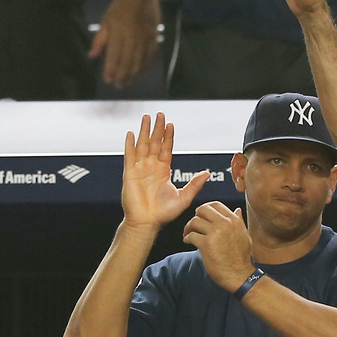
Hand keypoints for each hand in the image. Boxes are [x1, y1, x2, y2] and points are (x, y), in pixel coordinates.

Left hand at [90, 0, 159, 88]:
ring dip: (133, 75)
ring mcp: (145, 40)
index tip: (107, 80)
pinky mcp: (154, 39)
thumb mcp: (105, 22)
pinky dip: (144, 67)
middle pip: (127, 62)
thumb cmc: (118, 9)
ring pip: (139, 62)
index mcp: (118, 34)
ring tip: (127, 83)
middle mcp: (133, 39)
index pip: (114, 57)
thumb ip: (99, 41)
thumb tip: (92, 57)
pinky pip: (150, 57)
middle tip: (118, 85)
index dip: (111, 70)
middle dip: (122, 76)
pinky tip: (140, 73)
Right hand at [122, 113, 208, 231]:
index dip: (168, 136)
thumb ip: (195, 184)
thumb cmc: (164, 212)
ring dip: (144, 131)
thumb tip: (207, 173)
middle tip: (159, 114)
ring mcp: (140, 169)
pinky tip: (131, 133)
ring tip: (146, 117)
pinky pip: (129, 156)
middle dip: (157, 128)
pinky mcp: (129, 173)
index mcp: (163, 170)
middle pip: (154, 142)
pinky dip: (130, 144)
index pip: (166, 148)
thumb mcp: (184, 197)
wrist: (147, 222)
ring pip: (142, 145)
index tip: (170, 124)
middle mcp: (152, 167)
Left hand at [182, 202, 253, 291]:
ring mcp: (215, 233)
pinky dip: (186, 238)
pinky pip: (191, 235)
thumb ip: (239, 221)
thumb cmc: (241, 256)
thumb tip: (237, 210)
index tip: (202, 217)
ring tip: (188, 234)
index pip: (215, 204)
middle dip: (196, 216)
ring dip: (188, 228)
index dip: (205, 209)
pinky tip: (188, 242)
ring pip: (194, 221)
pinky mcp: (206, 244)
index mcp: (234, 220)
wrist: (239, 274)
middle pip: (203, 209)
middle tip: (194, 225)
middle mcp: (225, 223)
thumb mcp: (244, 235)